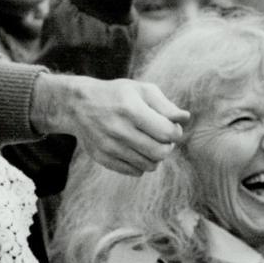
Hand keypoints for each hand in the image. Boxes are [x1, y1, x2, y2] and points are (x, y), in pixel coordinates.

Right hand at [37, 75, 188, 174]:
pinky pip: (134, 171)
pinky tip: (136, 150)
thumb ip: (166, 105)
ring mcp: (109, 146)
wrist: (79, 105)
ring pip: (149, 165)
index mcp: (131, 109)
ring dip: (155, 156)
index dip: (175, 132)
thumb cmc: (118, 95)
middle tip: (163, 138)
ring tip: (149, 143)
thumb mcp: (141, 91)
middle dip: (168, 147)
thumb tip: (185, 119)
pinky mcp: (102, 158)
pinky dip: (141, 164)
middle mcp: (118, 130)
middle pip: (160, 153)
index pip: (167, 133)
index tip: (171, 127)